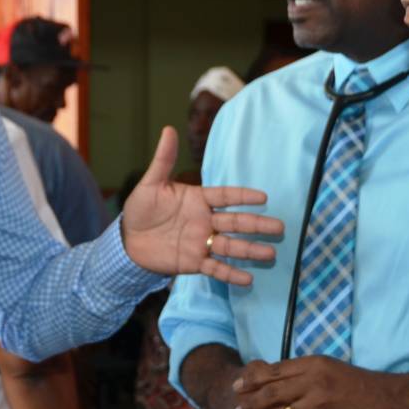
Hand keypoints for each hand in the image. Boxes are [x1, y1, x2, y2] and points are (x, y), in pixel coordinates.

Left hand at [121, 128, 281, 285]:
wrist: (127, 242)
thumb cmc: (140, 210)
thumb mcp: (151, 184)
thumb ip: (163, 160)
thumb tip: (169, 130)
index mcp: (198, 200)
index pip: (225, 196)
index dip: (243, 196)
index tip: (263, 197)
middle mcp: (205, 221)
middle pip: (236, 222)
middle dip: (257, 225)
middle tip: (280, 228)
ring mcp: (201, 242)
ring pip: (231, 246)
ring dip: (250, 250)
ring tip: (270, 254)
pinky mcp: (194, 262)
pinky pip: (216, 268)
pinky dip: (231, 274)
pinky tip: (248, 279)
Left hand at [231, 357, 408, 408]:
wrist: (386, 401)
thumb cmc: (356, 382)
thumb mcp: (328, 366)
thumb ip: (300, 371)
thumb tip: (271, 377)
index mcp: (312, 365)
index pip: (274, 372)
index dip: (252, 382)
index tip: (237, 388)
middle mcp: (313, 385)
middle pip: (271, 396)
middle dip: (249, 407)